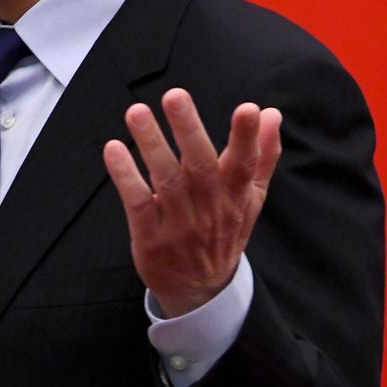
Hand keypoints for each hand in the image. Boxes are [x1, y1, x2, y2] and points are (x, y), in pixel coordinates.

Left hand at [102, 88, 281, 315]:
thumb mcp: (250, 199)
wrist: (200, 290)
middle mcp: (209, 210)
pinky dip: (125, 176)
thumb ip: (262, 156)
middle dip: (189, 130)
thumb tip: (273, 114)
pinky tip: (114, 149)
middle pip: (201, 167)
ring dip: (151, 144)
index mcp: (236, 197)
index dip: (248, 138)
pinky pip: (137, 203)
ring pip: (166, 181)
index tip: (250, 109)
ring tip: (137, 112)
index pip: (245, 165)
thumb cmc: (223, 232)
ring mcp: (179, 224)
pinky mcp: (150, 236)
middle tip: (175, 96)